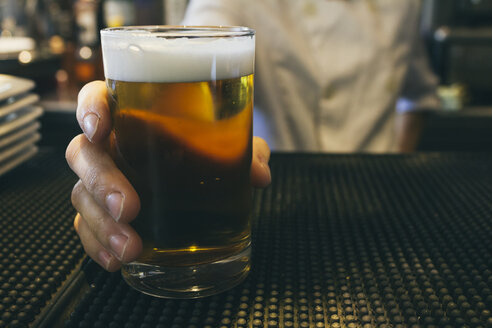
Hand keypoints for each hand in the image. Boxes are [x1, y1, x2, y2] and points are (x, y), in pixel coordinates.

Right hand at [66, 81, 270, 271]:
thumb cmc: (205, 150)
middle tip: (129, 207)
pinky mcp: (104, 213)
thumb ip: (244, 150)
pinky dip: (97, 244)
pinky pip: (87, 227)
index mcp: (132, 116)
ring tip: (131, 248)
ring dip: (102, 224)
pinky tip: (115, 260)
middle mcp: (111, 147)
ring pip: (82, 196)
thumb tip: (258, 174)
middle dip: (101, 181)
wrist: (200, 182)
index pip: (96, 98)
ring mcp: (102, 182)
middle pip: (83, 154)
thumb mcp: (229, 145)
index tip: (100, 127)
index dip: (89, 108)